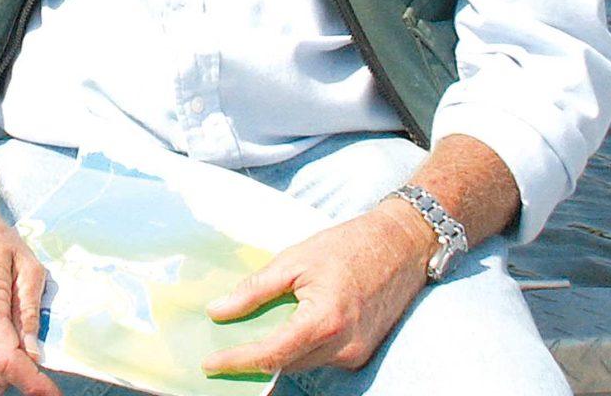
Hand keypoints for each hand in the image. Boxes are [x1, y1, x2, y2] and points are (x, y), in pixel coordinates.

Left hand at [203, 200, 432, 376]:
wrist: (401, 246)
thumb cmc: (348, 246)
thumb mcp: (295, 258)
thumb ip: (256, 289)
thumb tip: (219, 311)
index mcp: (324, 321)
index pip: (271, 353)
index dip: (237, 361)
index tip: (210, 363)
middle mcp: (342, 348)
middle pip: (285, 364)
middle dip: (252, 359)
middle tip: (221, 349)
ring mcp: (355, 355)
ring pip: (302, 363)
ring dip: (276, 354)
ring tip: (248, 336)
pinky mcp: (362, 354)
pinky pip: (321, 358)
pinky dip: (300, 348)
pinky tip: (286, 328)